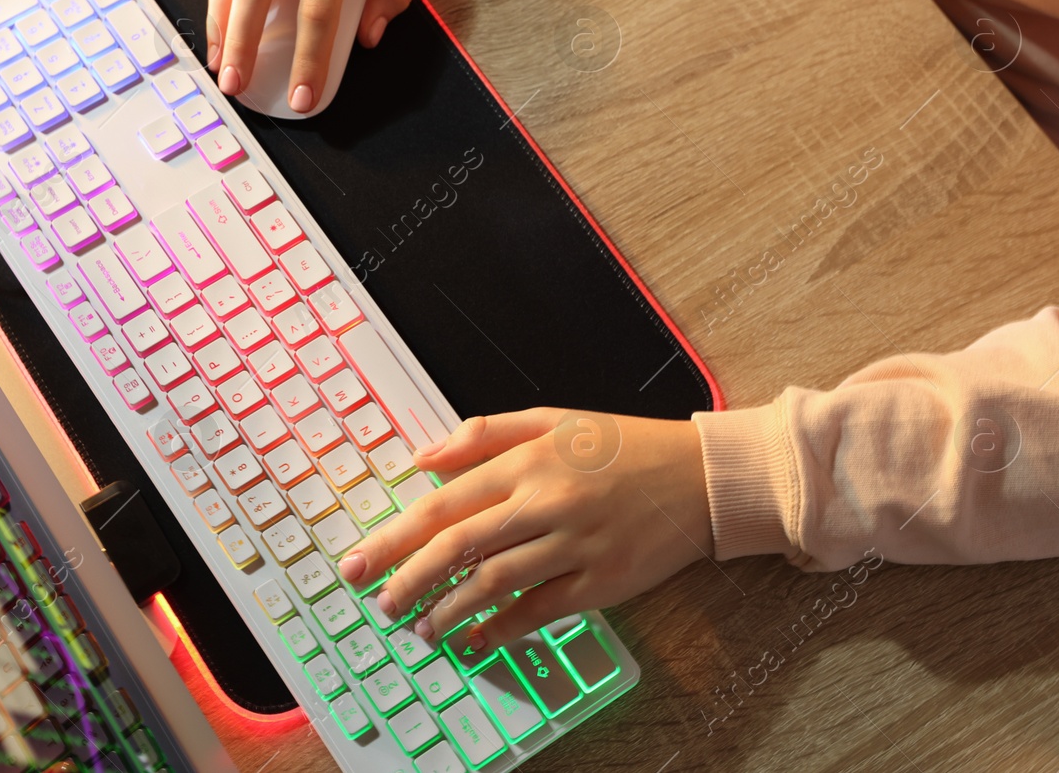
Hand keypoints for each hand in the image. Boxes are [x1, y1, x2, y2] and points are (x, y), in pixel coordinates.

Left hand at [339, 408, 712, 655]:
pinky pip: (541, 611)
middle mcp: (545, 502)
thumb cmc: (621, 447)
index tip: (359, 561)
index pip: (442, 503)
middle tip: (379, 604)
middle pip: (458, 546)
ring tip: (422, 629)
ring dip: (449, 611)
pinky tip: (477, 639)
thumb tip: (422, 457)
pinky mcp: (601, 582)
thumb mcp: (552, 419)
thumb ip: (483, 434)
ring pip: (494, 584)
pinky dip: (503, 629)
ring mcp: (574, 545)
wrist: (699, 477)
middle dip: (408, 580)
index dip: (394, 537)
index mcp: (527, 461)